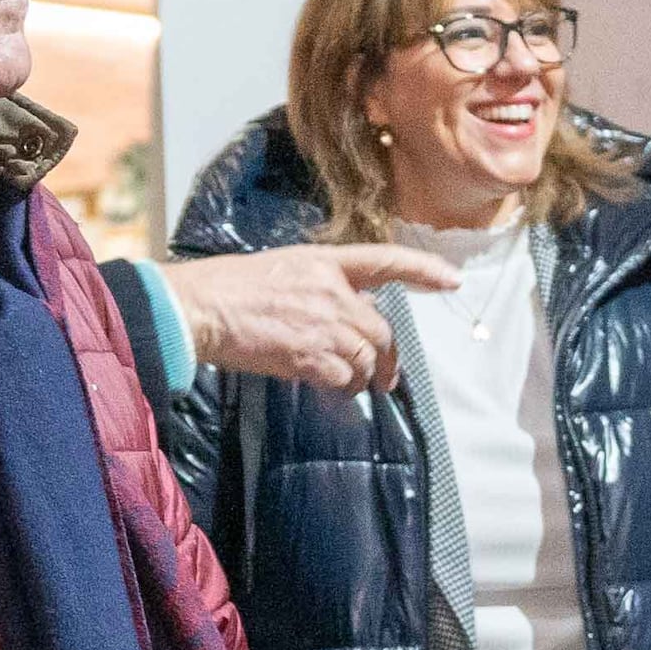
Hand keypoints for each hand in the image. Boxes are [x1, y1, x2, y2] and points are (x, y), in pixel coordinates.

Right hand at [162, 243, 458, 391]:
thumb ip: (318, 290)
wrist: (199, 308)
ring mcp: (324, 324)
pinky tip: (331, 388)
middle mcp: (332, 292)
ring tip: (352, 385)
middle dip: (389, 358)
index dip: (422, 270)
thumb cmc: (228, 289)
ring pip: (367, 358)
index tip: (452, 281)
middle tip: (388, 378)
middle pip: (382, 329)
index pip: (384, 261)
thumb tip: (338, 321)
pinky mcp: (311, 356)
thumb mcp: (281, 271)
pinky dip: (344, 388)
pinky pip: (345, 378)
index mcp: (323, 262)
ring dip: (364, 377)